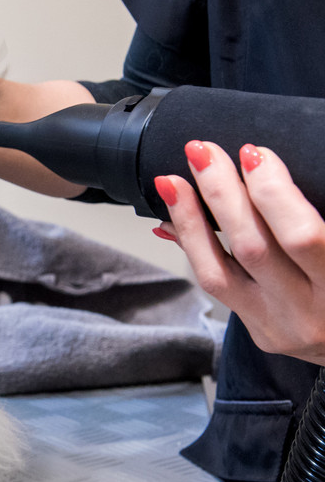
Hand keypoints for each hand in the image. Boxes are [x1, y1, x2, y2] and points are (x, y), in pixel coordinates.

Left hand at [153, 141, 324, 363]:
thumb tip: (259, 164)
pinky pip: (213, 284)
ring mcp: (279, 323)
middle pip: (253, 248)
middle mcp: (312, 309)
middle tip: (201, 152)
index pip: (302, 237)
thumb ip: (313, 222)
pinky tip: (170, 220)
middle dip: (221, 193)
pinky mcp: (258, 329)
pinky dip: (190, 245)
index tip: (254, 154)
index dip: (273, 194)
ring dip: (190, 219)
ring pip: (218, 271)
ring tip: (170, 183)